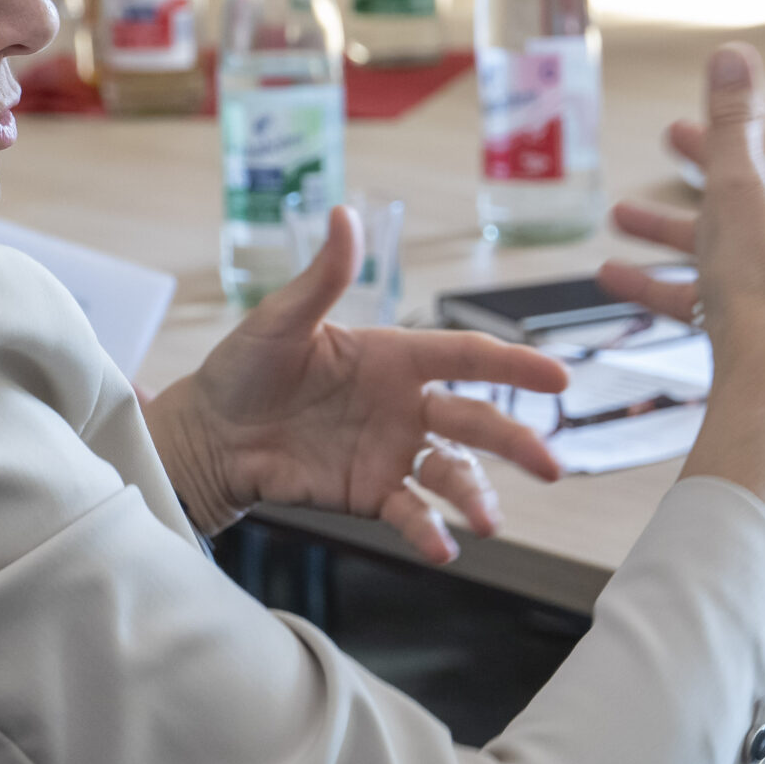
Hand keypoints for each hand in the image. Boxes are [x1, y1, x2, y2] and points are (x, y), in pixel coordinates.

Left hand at [145, 208, 569, 561]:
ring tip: (489, 521)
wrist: (208, 436)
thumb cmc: (242, 368)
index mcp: (394, 357)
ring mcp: (390, 452)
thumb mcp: (280, 320)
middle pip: (474, 421)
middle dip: (515, 441)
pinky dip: (429, 530)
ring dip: (477, 495)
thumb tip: (343, 214)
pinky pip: (409, 512)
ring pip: (451, 472)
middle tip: (550, 466)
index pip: (466, 357)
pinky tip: (443, 548)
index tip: (557, 376)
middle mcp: (404, 405)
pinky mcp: (369, 493)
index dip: (512, 364)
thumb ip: (323, 277)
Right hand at [598, 45, 764, 351]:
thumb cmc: (756, 271)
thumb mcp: (738, 180)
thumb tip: (735, 52)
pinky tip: (610, 275)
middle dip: (702, 159)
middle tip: (672, 136)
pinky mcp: (734, 317)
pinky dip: (648, 279)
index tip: (712, 97)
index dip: (738, 111)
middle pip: (737, 184)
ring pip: (706, 239)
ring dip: (663, 223)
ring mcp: (757, 275)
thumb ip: (732, 119)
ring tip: (618, 213)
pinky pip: (685, 291)